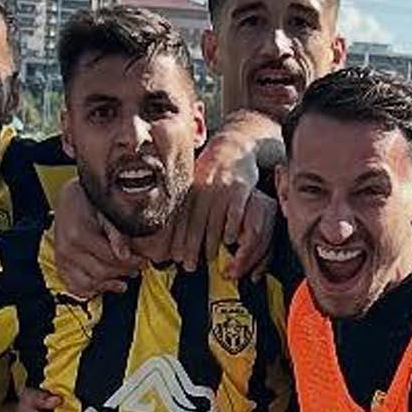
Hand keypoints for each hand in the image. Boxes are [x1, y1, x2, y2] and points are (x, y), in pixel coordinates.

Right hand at [49, 180, 144, 297]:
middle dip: (122, 272)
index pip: (112, 258)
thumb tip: (125, 255)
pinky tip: (104, 286)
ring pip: (88, 284)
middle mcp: (68, 249)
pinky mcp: (61, 265)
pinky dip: (90, 290)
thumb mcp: (106, 213)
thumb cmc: (89, 203)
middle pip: (101, 273)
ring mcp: (62, 259)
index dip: (131, 262)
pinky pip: (74, 286)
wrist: (70, 198)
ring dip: (108, 285)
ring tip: (122, 281)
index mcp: (80, 235)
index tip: (142, 260)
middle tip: (136, 268)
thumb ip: (116, 235)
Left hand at [184, 132, 279, 280]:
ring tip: (208, 259)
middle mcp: (205, 189)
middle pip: (197, 223)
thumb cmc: (213, 168)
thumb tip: (169, 222)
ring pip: (215, 219)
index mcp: (193, 189)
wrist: (234, 145)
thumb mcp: (196, 180)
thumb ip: (187, 200)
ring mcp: (224, 188)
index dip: (179, 239)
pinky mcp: (241, 188)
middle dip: (191, 246)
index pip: (184, 218)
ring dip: (211, 241)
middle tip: (188, 266)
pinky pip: (236, 210)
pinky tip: (229, 240)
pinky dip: (232, 225)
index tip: (175, 257)